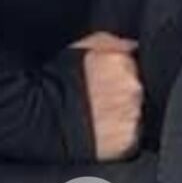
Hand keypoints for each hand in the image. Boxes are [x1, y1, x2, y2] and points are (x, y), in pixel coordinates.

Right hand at [69, 31, 142, 160]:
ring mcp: (132, 115)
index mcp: (123, 61)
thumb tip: (132, 45)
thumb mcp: (82, 46)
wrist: (43, 117)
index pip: (135, 66)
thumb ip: (111, 42)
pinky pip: (132, 137)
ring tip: (100, 117)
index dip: (120, 75)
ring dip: (124, 115)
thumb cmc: (58, 80)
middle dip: (123, 95)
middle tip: (102, 101)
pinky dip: (120, 135)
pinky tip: (102, 132)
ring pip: (136, 113)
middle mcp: (133, 88)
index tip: (107, 83)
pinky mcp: (128, 141)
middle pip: (138, 90)